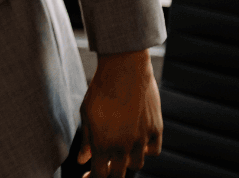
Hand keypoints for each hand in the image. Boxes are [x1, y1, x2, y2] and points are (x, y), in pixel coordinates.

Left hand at [75, 49, 162, 177]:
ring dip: (128, 161)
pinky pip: (153, 151)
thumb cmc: (100, 90)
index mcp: (103, 144)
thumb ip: (87, 141)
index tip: (88, 176)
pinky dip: (146, 151)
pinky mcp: (156, 130)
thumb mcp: (87, 115)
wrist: (124, 71)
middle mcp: (124, 146)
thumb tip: (83, 160)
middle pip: (119, 174)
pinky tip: (138, 143)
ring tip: (120, 151)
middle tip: (105, 166)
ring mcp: (142, 139)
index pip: (100, 174)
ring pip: (137, 164)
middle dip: (111, 173)